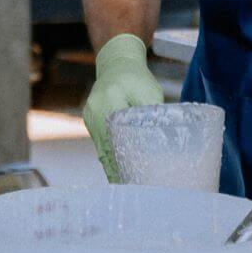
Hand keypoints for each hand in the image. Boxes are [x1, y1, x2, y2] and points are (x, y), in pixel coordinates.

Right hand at [82, 34, 164, 182]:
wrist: (117, 62)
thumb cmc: (137, 78)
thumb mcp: (150, 94)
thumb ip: (152, 117)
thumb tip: (162, 144)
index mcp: (109, 103)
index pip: (115, 141)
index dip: (122, 163)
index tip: (133, 181)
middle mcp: (95, 112)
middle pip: (105, 149)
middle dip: (116, 171)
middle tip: (130, 190)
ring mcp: (89, 116)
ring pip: (101, 148)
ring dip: (111, 166)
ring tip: (123, 186)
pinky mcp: (90, 119)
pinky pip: (100, 142)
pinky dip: (108, 156)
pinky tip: (116, 170)